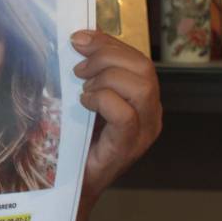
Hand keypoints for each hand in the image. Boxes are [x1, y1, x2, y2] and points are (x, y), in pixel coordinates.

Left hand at [70, 29, 161, 202]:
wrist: (71, 182)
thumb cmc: (77, 138)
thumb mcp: (86, 97)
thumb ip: (91, 72)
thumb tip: (81, 38)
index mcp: (143, 99)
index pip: (138, 59)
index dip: (109, 43)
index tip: (79, 38)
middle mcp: (151, 114)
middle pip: (144, 69)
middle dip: (107, 57)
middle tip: (79, 68)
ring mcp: (144, 132)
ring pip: (141, 88)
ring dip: (104, 79)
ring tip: (82, 89)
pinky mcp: (128, 147)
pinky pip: (125, 115)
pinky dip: (102, 100)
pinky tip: (84, 104)